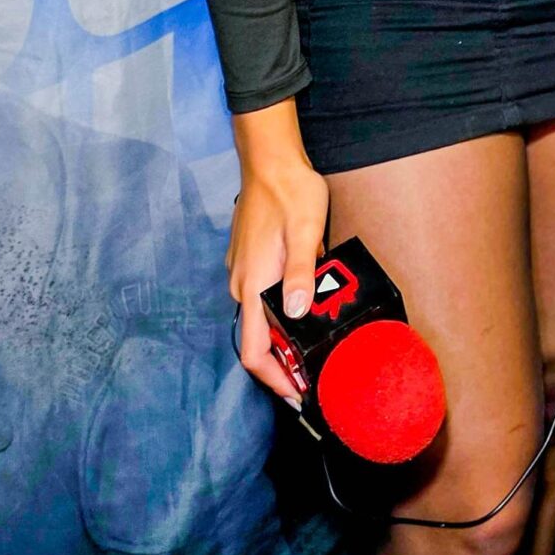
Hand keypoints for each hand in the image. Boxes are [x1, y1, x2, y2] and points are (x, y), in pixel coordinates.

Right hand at [226, 101, 329, 403]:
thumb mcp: (307, 232)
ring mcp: (241, 272)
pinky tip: (304, 308)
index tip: (296, 395)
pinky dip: (279, 314)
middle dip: (283, 364)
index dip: (274, 379)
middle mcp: (241, 284)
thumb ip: (302, 274)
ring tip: (313, 346)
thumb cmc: (289, 192)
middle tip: (314, 375)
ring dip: (283, 337)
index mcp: (253, 284)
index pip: (254, 350)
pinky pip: (260, 298)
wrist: (269, 159)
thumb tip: (297, 313)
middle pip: (256, 340)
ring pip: (259, 319)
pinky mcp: (248, 261)